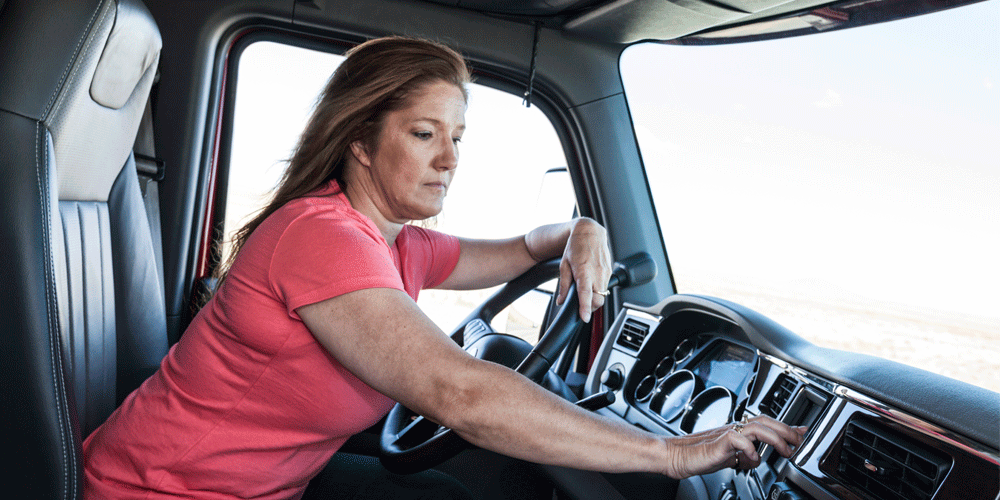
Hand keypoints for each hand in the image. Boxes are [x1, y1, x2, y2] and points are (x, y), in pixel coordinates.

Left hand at [556, 218, 611, 321]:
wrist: (590, 232)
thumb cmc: (575, 246)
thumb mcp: (564, 265)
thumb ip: (564, 285)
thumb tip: (561, 300)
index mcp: (584, 271)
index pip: (586, 294)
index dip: (585, 308)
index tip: (584, 317)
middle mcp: (597, 273)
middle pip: (598, 300)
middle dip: (591, 306)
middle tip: (582, 305)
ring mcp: (605, 272)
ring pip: (603, 295)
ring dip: (595, 298)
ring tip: (586, 290)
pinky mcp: (610, 271)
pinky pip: (605, 287)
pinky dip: (598, 289)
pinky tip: (592, 280)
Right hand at [663, 415, 807, 478]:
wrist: (678, 456)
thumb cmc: (701, 455)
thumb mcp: (731, 457)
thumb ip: (747, 455)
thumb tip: (761, 458)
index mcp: (739, 430)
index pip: (767, 423)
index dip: (786, 426)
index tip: (802, 431)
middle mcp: (735, 428)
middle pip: (765, 420)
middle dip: (786, 430)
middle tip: (799, 441)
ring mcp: (727, 433)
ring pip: (756, 427)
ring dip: (775, 438)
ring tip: (785, 450)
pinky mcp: (719, 442)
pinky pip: (738, 439)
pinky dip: (749, 448)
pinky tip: (754, 458)